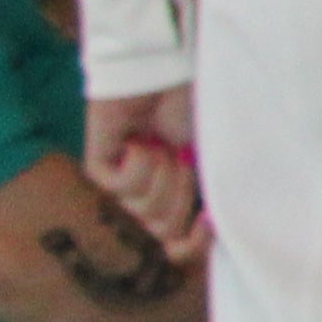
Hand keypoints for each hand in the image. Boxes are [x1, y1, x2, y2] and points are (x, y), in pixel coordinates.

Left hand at [82, 87, 202, 256]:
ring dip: (161, 174)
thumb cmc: (196, 109)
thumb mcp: (215, 159)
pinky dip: (138, 163)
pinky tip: (140, 140)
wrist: (166, 72)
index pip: (178, 249)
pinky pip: (120, 187)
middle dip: (180, 193)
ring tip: (161, 144)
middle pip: (164, 230)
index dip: (193, 243)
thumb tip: (221, 230)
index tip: (207, 218)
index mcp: (178, 197)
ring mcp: (122, 184)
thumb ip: (216, 195)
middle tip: (182, 157)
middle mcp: (149, 195)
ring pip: (142, 210)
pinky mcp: (100, 167)